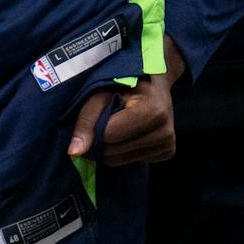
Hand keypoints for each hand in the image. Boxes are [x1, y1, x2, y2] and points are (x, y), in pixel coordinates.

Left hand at [67, 37, 185, 166]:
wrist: (155, 81)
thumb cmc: (126, 83)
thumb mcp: (102, 93)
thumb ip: (87, 120)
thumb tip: (74, 152)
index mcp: (152, 111)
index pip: (109, 135)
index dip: (97, 127)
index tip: (101, 113)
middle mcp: (164, 131)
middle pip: (113, 152)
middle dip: (103, 140)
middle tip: (110, 120)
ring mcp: (168, 144)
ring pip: (121, 161)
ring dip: (113, 147)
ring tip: (121, 125)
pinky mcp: (168, 152)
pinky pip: (134, 162)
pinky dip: (127, 151)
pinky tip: (133, 133)